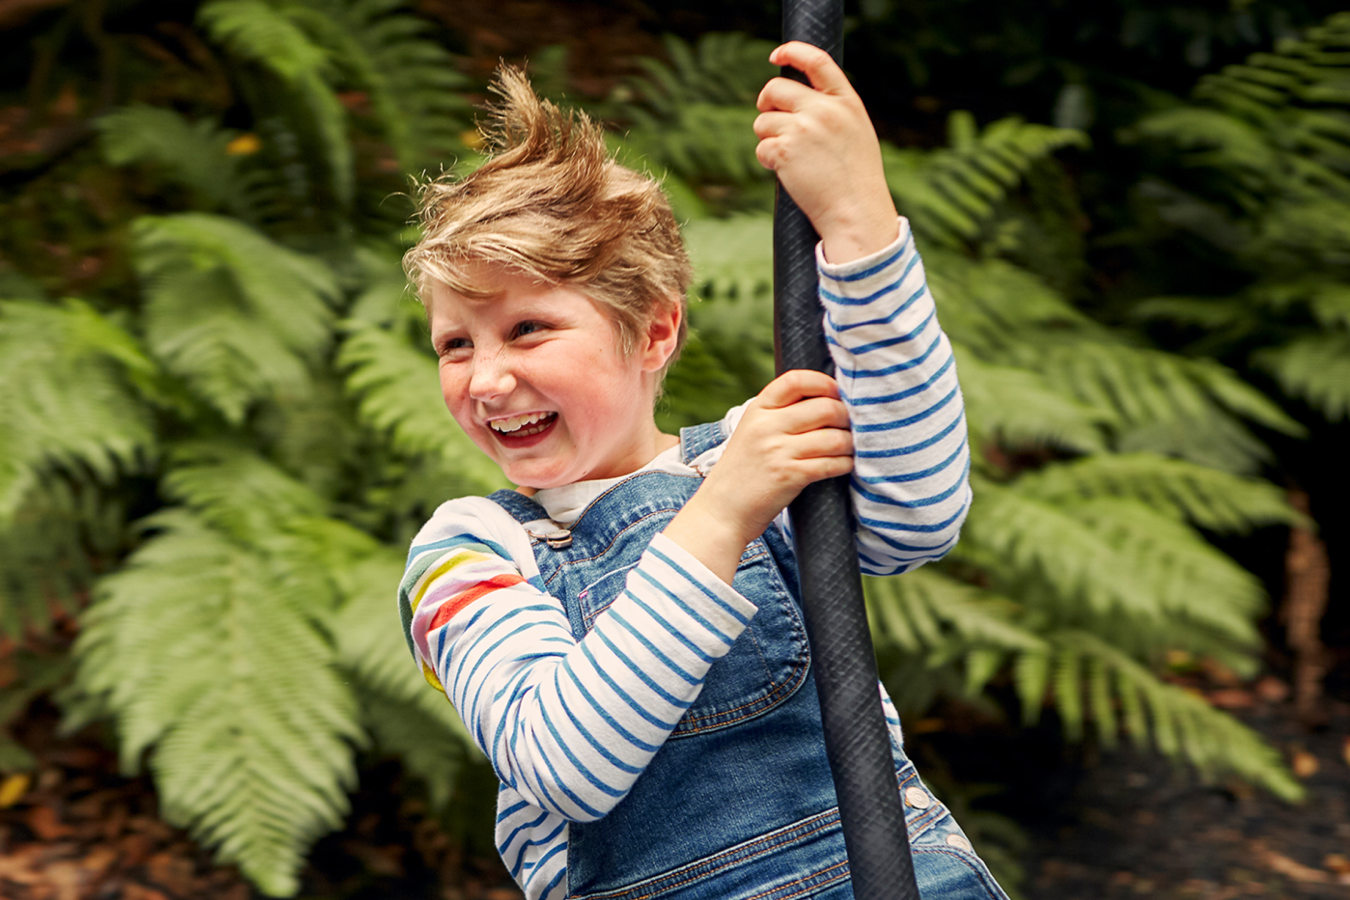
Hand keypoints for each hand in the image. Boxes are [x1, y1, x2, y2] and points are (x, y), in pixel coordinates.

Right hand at [663, 370, 853, 583]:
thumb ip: (779, 414)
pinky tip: (845, 465)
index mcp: (757, 410)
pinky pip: (831, 464)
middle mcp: (767, 426)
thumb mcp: (751, 432)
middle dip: (846, 416)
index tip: (836, 393)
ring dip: (850, 443)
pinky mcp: (789, 476)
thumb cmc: (742, 472)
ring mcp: (777, 451)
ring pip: (834, 437)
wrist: (721, 511)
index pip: (796, 380)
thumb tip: (825, 400)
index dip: (824, 382)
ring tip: (850, 448)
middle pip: (824, 407)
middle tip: (851, 426)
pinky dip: (845, 463)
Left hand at [754, 41, 898, 262]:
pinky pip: (761, 148)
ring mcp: (803, 129)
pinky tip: (788, 173)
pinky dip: (768, 161)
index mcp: (846, 102)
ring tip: (790, 159)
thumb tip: (795, 101)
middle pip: (776, 89)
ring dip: (768, 138)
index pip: (817, 61)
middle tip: (770, 120)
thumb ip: (832, 112)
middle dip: (766, 104)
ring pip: (763, 121)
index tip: (777, 55)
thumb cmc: (856, 179)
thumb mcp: (855, 133)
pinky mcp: (785, 150)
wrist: (856, 212)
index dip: (792, 52)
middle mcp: (824, 110)